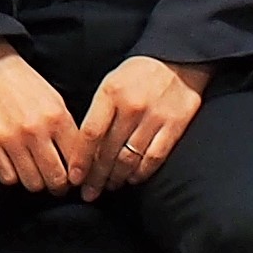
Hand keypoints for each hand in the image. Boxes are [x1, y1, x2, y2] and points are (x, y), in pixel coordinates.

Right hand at [0, 39, 93, 194]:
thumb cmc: (26, 86)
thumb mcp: (55, 101)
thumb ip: (68, 130)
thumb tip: (81, 162)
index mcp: (57, 117)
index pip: (76, 161)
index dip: (79, 175)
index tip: (75, 178)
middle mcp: (35, 129)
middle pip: (56, 179)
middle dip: (60, 186)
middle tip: (58, 184)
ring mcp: (11, 137)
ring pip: (32, 183)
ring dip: (37, 184)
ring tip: (37, 176)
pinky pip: (7, 177)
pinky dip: (14, 178)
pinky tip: (17, 168)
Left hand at [72, 57, 206, 194]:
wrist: (178, 59)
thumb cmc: (138, 74)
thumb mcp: (111, 83)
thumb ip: (99, 112)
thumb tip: (84, 147)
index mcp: (110, 93)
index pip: (90, 134)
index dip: (81, 160)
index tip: (74, 178)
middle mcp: (131, 107)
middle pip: (108, 151)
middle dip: (96, 176)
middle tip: (89, 193)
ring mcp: (154, 117)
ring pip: (130, 158)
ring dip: (117, 178)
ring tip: (109, 187)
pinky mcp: (175, 126)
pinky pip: (154, 158)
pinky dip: (141, 173)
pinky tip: (133, 179)